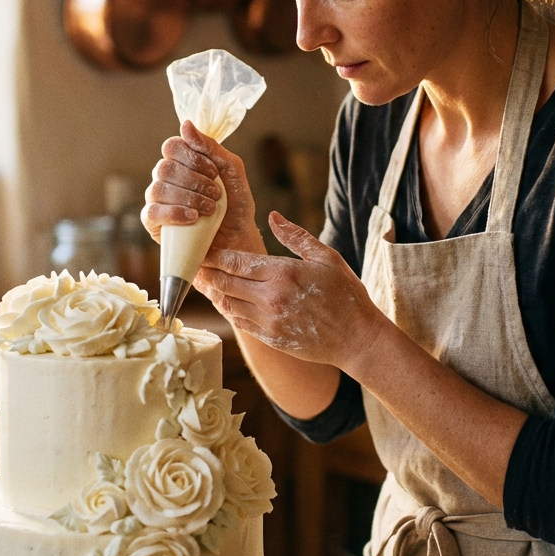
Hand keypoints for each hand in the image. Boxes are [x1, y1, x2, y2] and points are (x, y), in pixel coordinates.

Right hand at [141, 121, 263, 256]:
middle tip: (216, 194)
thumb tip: (186, 124)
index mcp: (183, 163)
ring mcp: (158, 201)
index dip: (192, 157)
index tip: (214, 172)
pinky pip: (152, 212)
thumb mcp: (232, 171)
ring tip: (210, 209)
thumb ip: (212, 147)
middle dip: (195, 181)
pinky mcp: (154, 224)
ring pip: (157, 188)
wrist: (238, 242)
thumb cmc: (236, 207)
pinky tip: (193, 218)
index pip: (172, 146)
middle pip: (165, 167)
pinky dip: (175, 213)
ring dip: (189, 198)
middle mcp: (167, 179)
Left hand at [196, 211, 389, 372]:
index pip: (237, 262)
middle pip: (225, 283)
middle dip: (208, 272)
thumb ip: (296, 236)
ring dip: (216, 292)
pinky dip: (230, 311)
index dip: (216, 256)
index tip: (205, 249)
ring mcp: (269, 321)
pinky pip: (240, 323)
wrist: (357, 338)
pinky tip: (227, 302)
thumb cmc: (346, 293)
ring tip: (207, 282)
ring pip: (229, 304)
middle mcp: (271, 298)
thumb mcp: (326, 258)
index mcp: (283, 273)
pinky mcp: (271, 339)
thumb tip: (274, 216)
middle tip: (197, 264)